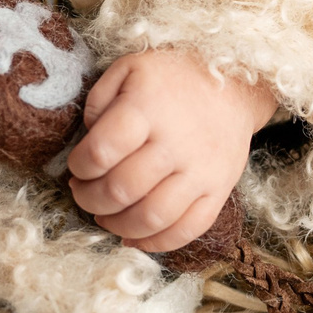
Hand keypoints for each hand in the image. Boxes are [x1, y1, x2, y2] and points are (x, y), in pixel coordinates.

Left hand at [66, 49, 277, 252]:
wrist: (235, 85)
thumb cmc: (173, 77)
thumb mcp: (129, 69)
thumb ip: (99, 100)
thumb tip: (89, 140)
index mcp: (147, 108)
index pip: (101, 151)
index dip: (80, 166)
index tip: (77, 165)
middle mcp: (175, 143)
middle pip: (122, 190)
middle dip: (89, 199)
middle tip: (83, 192)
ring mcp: (200, 171)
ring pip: (152, 217)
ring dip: (117, 225)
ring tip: (104, 215)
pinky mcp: (219, 191)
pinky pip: (188, 230)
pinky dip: (156, 243)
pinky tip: (134, 237)